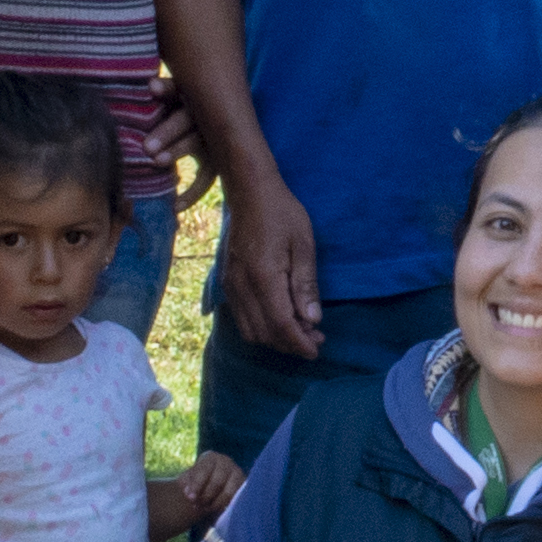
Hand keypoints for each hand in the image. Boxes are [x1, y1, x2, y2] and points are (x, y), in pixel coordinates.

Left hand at [170, 450, 247, 534]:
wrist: (208, 489)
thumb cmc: (196, 484)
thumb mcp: (188, 481)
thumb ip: (187, 485)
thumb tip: (189, 494)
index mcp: (210, 458)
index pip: (204, 470)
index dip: (196, 484)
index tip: (190, 498)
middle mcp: (226, 463)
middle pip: (217, 481)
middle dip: (206, 496)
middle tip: (197, 507)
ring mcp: (238, 474)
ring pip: (229, 492)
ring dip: (216, 504)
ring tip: (206, 511)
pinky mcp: (245, 487)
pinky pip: (237, 499)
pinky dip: (226, 506)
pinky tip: (217, 512)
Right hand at [217, 171, 322, 358]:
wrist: (249, 192)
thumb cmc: (282, 213)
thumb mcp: (304, 245)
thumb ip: (306, 285)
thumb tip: (312, 320)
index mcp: (263, 277)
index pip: (281, 325)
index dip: (299, 343)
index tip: (316, 350)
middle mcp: (241, 286)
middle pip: (264, 333)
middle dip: (290, 344)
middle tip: (315, 339)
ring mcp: (229, 286)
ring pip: (250, 330)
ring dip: (275, 338)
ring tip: (300, 331)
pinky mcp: (225, 283)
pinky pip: (240, 318)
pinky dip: (260, 327)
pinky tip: (279, 318)